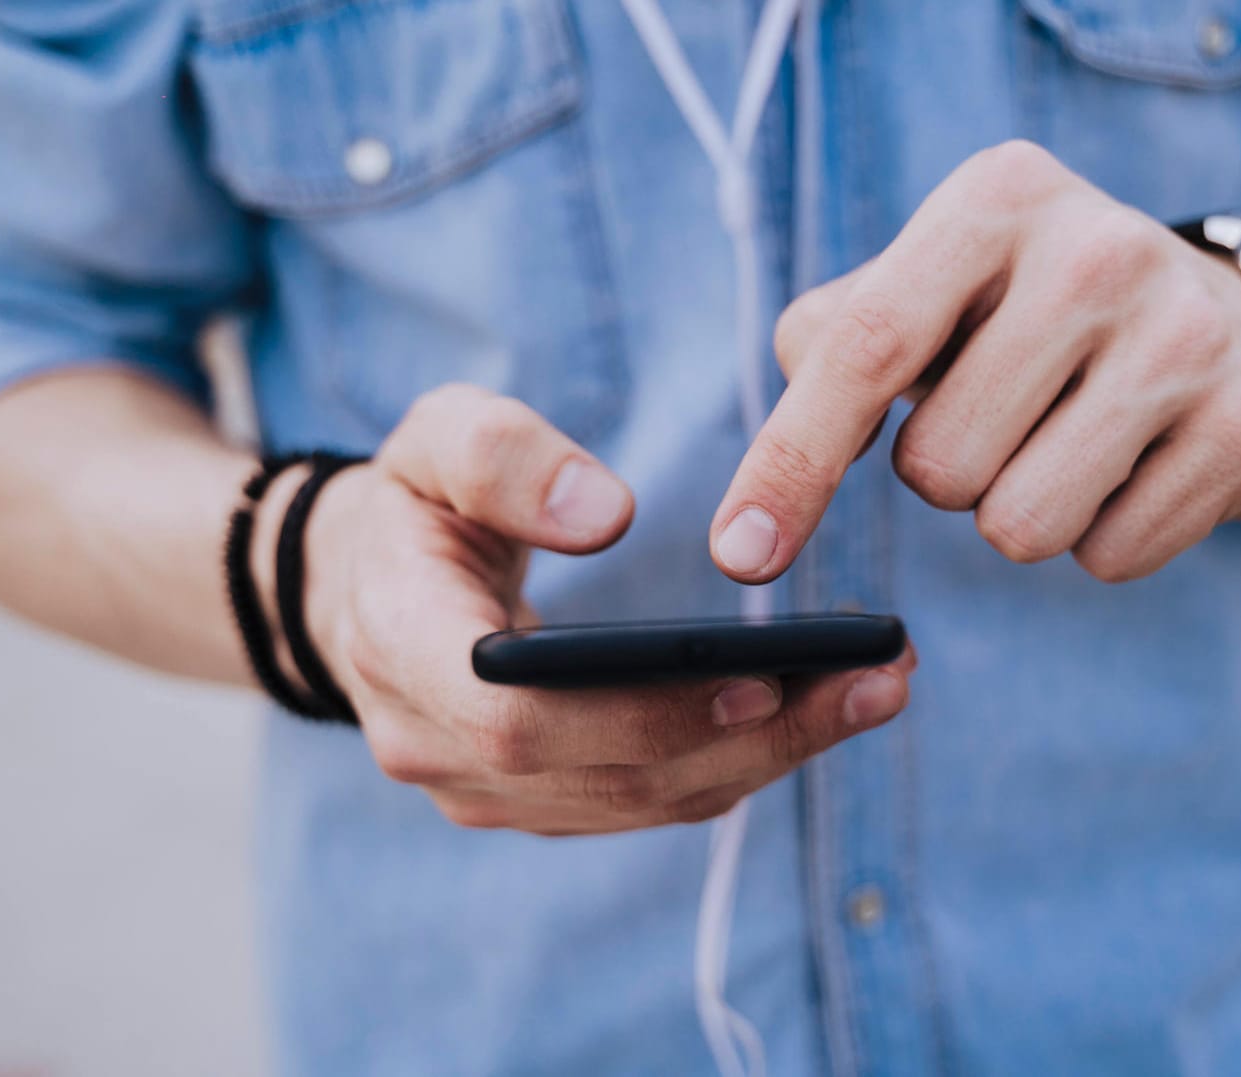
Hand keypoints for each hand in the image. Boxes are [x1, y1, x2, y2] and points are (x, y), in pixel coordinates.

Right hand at [295, 384, 913, 834]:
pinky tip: (819, 713)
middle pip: (608, 776)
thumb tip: (604, 516)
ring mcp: (483, 790)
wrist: (362, 583)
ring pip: (642, 802)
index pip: (515, 718)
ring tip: (877, 691)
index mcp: (399, 649)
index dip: (637, 713)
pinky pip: (647, 800)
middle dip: (752, 737)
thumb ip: (501, 457)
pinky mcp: (535, 799)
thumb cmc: (413, 502)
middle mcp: (434, 747)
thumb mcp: (431, 439)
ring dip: (768, 757)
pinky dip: (739, 761)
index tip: (758, 678)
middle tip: (877, 681)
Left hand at [711, 141, 1240, 583]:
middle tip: (1008, 413)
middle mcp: (1101, 249)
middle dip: (950, 474)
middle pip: (939, 468)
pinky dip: (1102, 537)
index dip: (791, 463)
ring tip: (1071, 439)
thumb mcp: (931, 287)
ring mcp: (1190, 337)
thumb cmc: (1031, 314)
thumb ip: (833, 344)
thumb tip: (765, 493)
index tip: (738, 556)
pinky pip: (1110, 559)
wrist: (1227, 318)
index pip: (866, 348)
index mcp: (996, 199)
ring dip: (1021, 513)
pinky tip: (1137, 466)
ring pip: (1021, 528)